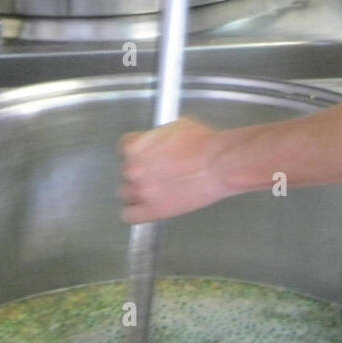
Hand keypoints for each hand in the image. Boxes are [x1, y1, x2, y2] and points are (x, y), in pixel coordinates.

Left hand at [118, 115, 232, 222]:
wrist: (219, 163)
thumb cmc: (204, 144)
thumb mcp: (176, 126)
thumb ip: (158, 137)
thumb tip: (158, 142)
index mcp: (136, 146)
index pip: (123, 147)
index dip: (137, 151)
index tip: (144, 155)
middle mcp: (134, 168)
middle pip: (125, 172)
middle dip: (139, 172)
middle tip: (155, 173)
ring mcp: (141, 191)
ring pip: (124, 194)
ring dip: (136, 192)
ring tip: (153, 190)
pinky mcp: (152, 210)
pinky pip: (129, 216)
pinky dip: (134, 213)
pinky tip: (144, 208)